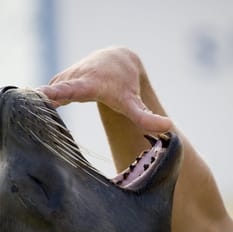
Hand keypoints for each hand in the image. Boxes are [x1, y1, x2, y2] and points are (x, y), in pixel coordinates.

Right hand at [38, 47, 171, 131]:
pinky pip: (47, 96)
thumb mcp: (133, 101)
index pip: (69, 89)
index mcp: (89, 84)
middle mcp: (72, 79)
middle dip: (39, 100)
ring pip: (46, 95)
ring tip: (29, 114)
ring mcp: (63, 79)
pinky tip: (38, 115)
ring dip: (38, 106)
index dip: (55, 94)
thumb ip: (147, 117)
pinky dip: (42, 105)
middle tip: (27, 108)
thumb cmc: (123, 84)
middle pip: (51, 91)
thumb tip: (169, 127)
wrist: (115, 61)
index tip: (40, 96)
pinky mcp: (58, 83)